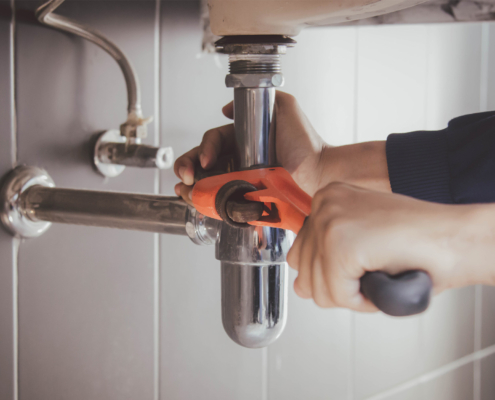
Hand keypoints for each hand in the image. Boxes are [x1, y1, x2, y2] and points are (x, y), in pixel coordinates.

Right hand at [175, 91, 328, 203]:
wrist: (320, 171)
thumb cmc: (307, 143)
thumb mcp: (285, 107)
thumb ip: (262, 98)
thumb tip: (226, 109)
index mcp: (244, 141)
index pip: (214, 141)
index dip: (205, 148)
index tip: (208, 160)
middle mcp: (239, 160)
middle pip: (203, 162)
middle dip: (188, 167)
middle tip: (185, 176)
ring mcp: (241, 181)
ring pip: (207, 182)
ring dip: (190, 186)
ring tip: (185, 190)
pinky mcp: (246, 199)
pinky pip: (221, 201)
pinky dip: (204, 203)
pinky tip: (195, 202)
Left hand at [287, 182, 494, 311]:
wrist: (457, 237)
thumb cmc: (420, 242)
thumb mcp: (361, 238)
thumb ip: (326, 256)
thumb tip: (301, 286)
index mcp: (327, 198)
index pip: (300, 253)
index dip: (332, 272)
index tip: (361, 263)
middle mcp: (323, 203)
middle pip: (304, 271)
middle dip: (339, 285)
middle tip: (372, 270)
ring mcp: (330, 221)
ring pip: (318, 288)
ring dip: (353, 293)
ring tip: (380, 272)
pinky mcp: (341, 243)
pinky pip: (338, 295)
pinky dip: (363, 300)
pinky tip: (384, 277)